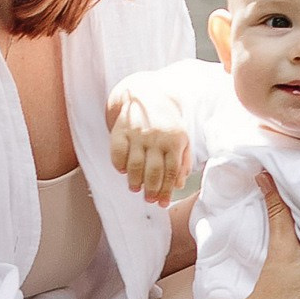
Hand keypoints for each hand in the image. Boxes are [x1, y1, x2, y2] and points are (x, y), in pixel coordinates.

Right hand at [105, 76, 193, 204]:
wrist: (148, 95)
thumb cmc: (167, 124)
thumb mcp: (182, 139)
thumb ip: (182, 162)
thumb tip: (178, 185)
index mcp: (174, 140)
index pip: (171, 171)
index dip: (166, 190)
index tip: (162, 203)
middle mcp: (156, 137)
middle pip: (153, 170)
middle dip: (151, 189)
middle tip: (149, 199)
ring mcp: (137, 133)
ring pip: (135, 164)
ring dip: (135, 181)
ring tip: (135, 188)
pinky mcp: (121, 129)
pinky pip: (117, 151)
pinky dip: (118, 164)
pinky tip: (122, 171)